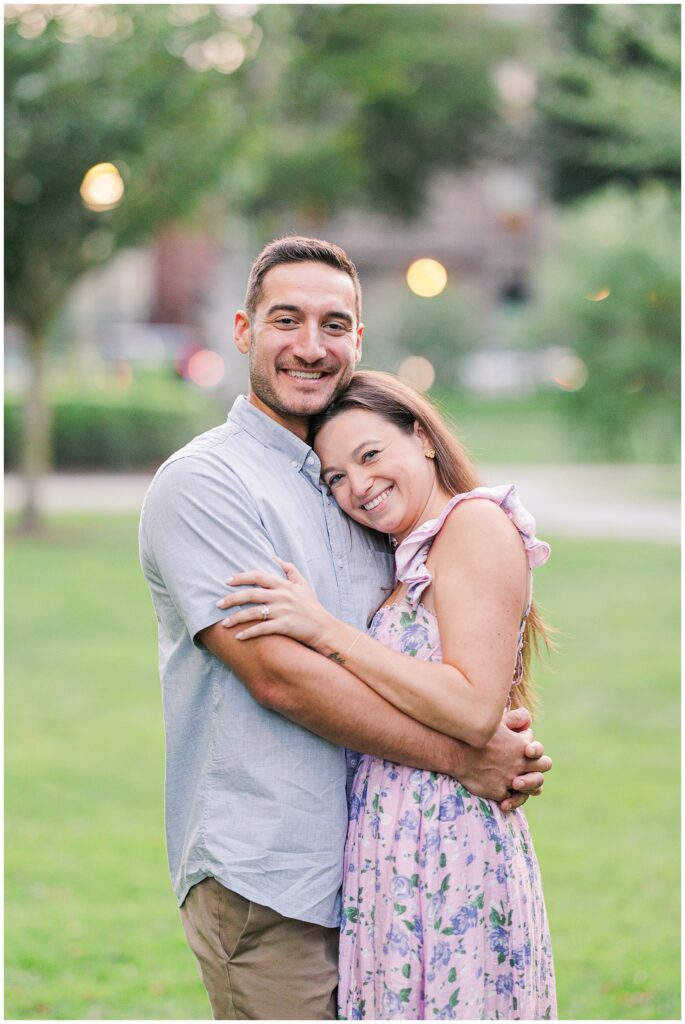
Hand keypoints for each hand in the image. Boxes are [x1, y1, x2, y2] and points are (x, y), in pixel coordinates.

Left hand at [217, 557, 335, 647]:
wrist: (325, 628)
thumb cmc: (313, 607)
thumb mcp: (303, 584)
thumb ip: (289, 570)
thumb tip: (274, 557)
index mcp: (284, 585)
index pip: (259, 576)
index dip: (242, 577)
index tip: (227, 580)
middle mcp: (282, 596)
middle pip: (252, 594)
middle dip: (232, 598)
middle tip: (218, 603)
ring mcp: (283, 611)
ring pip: (254, 612)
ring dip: (237, 618)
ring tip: (224, 624)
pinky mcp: (285, 626)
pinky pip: (263, 629)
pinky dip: (249, 633)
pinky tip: (239, 637)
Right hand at [453, 707, 551, 811]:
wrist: (455, 752)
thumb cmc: (476, 734)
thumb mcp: (497, 721)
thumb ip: (516, 719)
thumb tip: (528, 717)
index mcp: (522, 747)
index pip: (539, 752)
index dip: (533, 752)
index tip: (524, 750)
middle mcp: (520, 765)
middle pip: (543, 768)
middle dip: (538, 768)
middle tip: (529, 768)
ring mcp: (510, 780)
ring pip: (532, 788)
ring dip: (528, 785)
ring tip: (519, 783)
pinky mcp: (499, 792)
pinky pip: (512, 799)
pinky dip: (510, 799)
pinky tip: (504, 795)